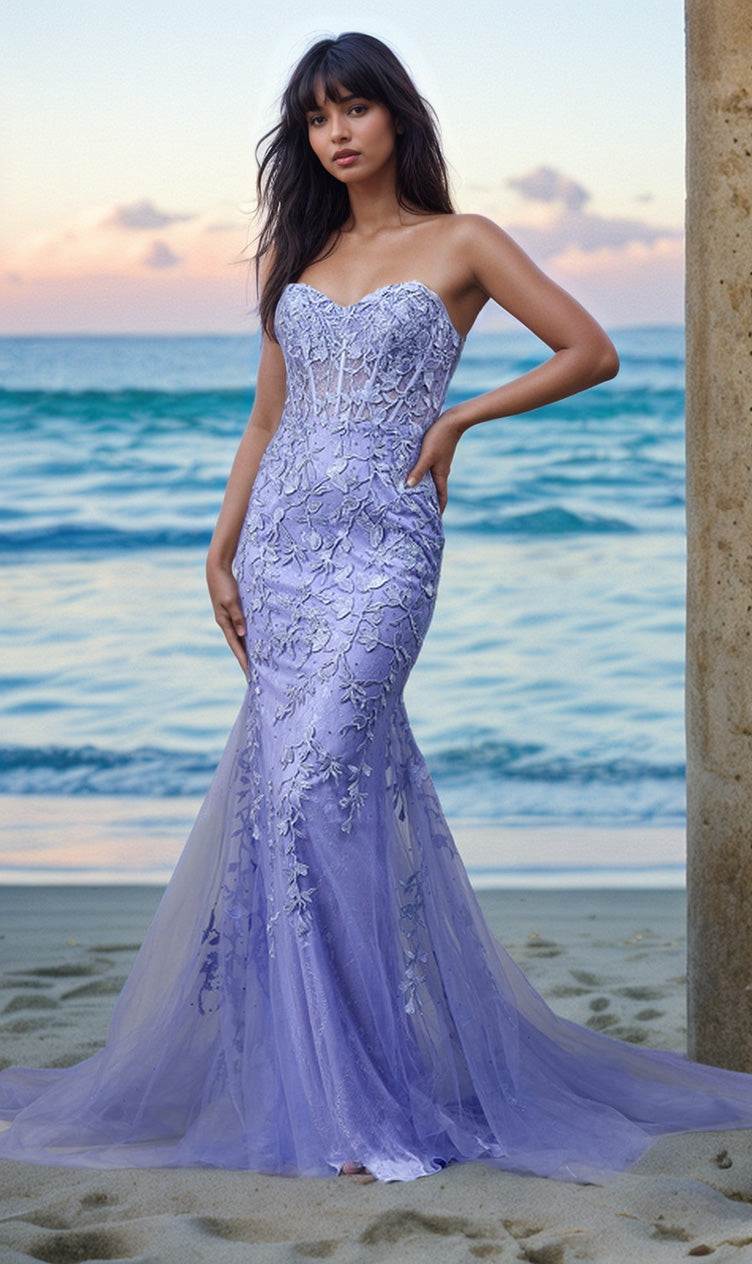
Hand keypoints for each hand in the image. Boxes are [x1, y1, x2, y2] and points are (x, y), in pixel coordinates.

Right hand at [206, 558, 247, 677]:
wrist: (217, 568)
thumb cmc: (224, 583)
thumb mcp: (232, 600)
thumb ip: (237, 617)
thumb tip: (243, 634)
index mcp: (224, 622)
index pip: (236, 646)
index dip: (243, 660)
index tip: (250, 674)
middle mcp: (226, 622)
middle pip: (238, 645)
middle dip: (245, 660)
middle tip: (254, 675)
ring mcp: (229, 617)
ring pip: (240, 637)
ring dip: (247, 649)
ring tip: (256, 662)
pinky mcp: (234, 610)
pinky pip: (243, 627)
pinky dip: (248, 636)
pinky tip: (255, 641)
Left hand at [405, 410, 465, 513]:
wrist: (453, 420)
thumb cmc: (439, 438)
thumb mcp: (427, 455)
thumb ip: (418, 471)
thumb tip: (408, 487)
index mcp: (441, 476)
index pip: (441, 499)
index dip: (438, 511)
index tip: (433, 522)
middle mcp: (441, 472)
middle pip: (435, 492)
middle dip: (429, 502)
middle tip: (419, 512)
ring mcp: (439, 463)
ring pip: (431, 481)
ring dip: (424, 489)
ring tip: (413, 496)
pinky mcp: (437, 455)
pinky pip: (428, 470)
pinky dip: (422, 476)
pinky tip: (413, 474)